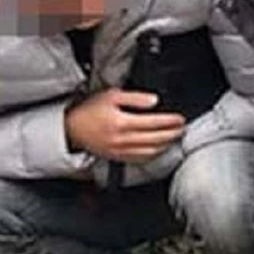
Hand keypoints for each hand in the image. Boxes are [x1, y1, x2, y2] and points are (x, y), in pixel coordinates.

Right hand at [65, 88, 184, 162]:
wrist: (72, 128)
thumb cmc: (90, 110)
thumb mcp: (111, 95)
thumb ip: (134, 97)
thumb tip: (154, 101)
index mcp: (121, 122)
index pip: (154, 123)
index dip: (170, 121)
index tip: (180, 119)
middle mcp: (122, 139)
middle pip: (156, 138)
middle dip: (173, 133)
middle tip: (182, 128)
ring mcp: (121, 151)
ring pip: (151, 151)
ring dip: (166, 144)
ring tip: (174, 136)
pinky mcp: (118, 158)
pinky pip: (141, 158)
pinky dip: (154, 153)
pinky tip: (160, 147)